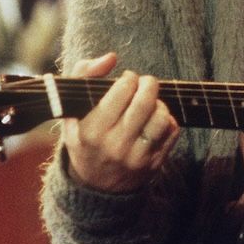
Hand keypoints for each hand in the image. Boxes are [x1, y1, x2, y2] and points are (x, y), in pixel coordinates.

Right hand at [62, 52, 179, 192]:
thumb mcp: (71, 110)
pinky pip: (172, 132)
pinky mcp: (154, 164)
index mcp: (91, 131)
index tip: (126, 79)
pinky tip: (155, 121)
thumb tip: (111, 57)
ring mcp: (136, 158)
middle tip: (145, 83)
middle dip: (149, 84)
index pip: (121, 91)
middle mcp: (114, 145)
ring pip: (162, 117)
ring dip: (160, 104)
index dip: (128, 78)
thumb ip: (83, 76)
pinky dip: (168, 121)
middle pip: (145, 102)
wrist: (95, 186)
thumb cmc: (84, 138)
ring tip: (150, 103)